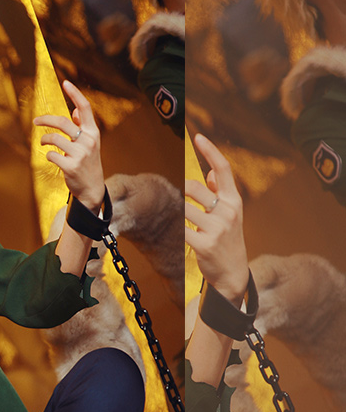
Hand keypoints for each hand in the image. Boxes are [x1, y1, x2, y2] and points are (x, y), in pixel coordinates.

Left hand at [34, 81, 104, 211]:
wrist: (92, 189)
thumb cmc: (88, 163)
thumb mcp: (90, 144)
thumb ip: (83, 127)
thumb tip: (75, 111)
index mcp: (93, 132)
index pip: (86, 108)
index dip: (75, 94)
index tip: (65, 82)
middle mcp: (88, 141)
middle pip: (62, 122)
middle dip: (45, 120)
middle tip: (35, 121)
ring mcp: (80, 154)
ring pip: (54, 139)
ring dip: (44, 140)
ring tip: (43, 143)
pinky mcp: (70, 166)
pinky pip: (52, 154)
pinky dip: (49, 155)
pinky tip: (53, 158)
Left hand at [185, 134, 249, 302]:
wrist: (232, 274)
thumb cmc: (228, 241)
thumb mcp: (230, 215)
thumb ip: (220, 192)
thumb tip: (211, 171)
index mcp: (234, 201)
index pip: (224, 169)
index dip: (210, 151)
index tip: (198, 137)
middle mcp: (228, 211)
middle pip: (194, 187)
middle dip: (184, 193)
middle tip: (186, 205)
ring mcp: (217, 228)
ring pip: (185, 208)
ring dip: (180, 214)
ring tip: (188, 225)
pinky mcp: (204, 244)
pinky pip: (181, 229)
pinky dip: (178, 230)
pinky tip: (183, 236)